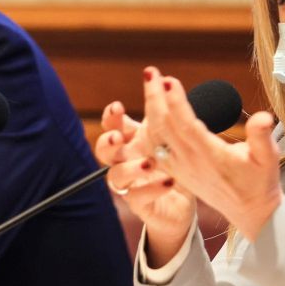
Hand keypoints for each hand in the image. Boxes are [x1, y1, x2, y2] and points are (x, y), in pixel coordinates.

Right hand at [96, 99, 194, 266]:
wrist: (181, 201)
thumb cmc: (172, 163)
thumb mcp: (169, 135)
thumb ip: (164, 113)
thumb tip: (166, 81)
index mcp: (131, 141)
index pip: (112, 126)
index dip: (110, 117)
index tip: (118, 107)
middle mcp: (125, 161)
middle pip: (103, 150)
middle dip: (107, 142)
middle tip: (118, 138)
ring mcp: (129, 184)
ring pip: (115, 176)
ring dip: (130, 168)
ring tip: (150, 162)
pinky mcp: (140, 204)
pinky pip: (138, 197)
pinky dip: (152, 188)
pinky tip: (169, 181)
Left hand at [142, 67, 282, 240]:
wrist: (251, 212)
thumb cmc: (260, 182)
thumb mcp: (268, 159)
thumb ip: (262, 137)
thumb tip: (263, 117)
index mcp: (210, 157)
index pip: (187, 126)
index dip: (176, 103)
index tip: (169, 81)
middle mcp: (190, 162)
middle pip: (165, 127)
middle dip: (156, 98)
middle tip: (152, 72)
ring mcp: (181, 167)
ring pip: (157, 135)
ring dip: (151, 108)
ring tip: (150, 83)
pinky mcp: (177, 170)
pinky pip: (157, 146)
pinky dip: (150, 126)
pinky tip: (150, 108)